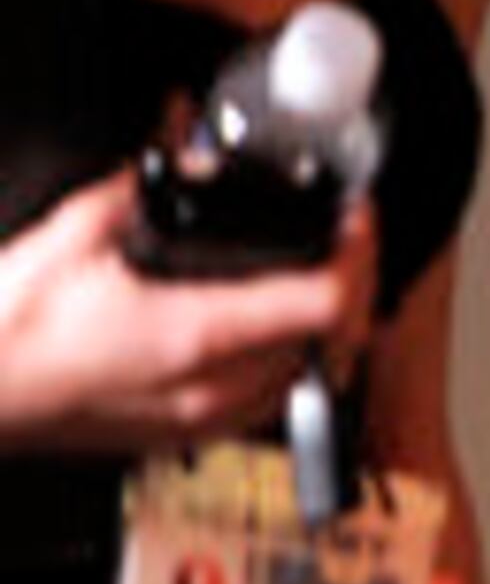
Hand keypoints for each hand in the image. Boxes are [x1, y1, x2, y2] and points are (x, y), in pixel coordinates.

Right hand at [0, 174, 374, 453]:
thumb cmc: (7, 332)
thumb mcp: (74, 234)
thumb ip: (141, 185)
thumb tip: (183, 146)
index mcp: (196, 334)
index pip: (328, 301)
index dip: (359, 254)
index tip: (356, 221)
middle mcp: (213, 386)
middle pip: (335, 338)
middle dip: (352, 283)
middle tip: (342, 242)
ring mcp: (202, 420)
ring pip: (309, 373)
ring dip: (325, 325)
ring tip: (315, 278)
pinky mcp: (185, 437)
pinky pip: (270, 401)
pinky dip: (288, 360)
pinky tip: (268, 331)